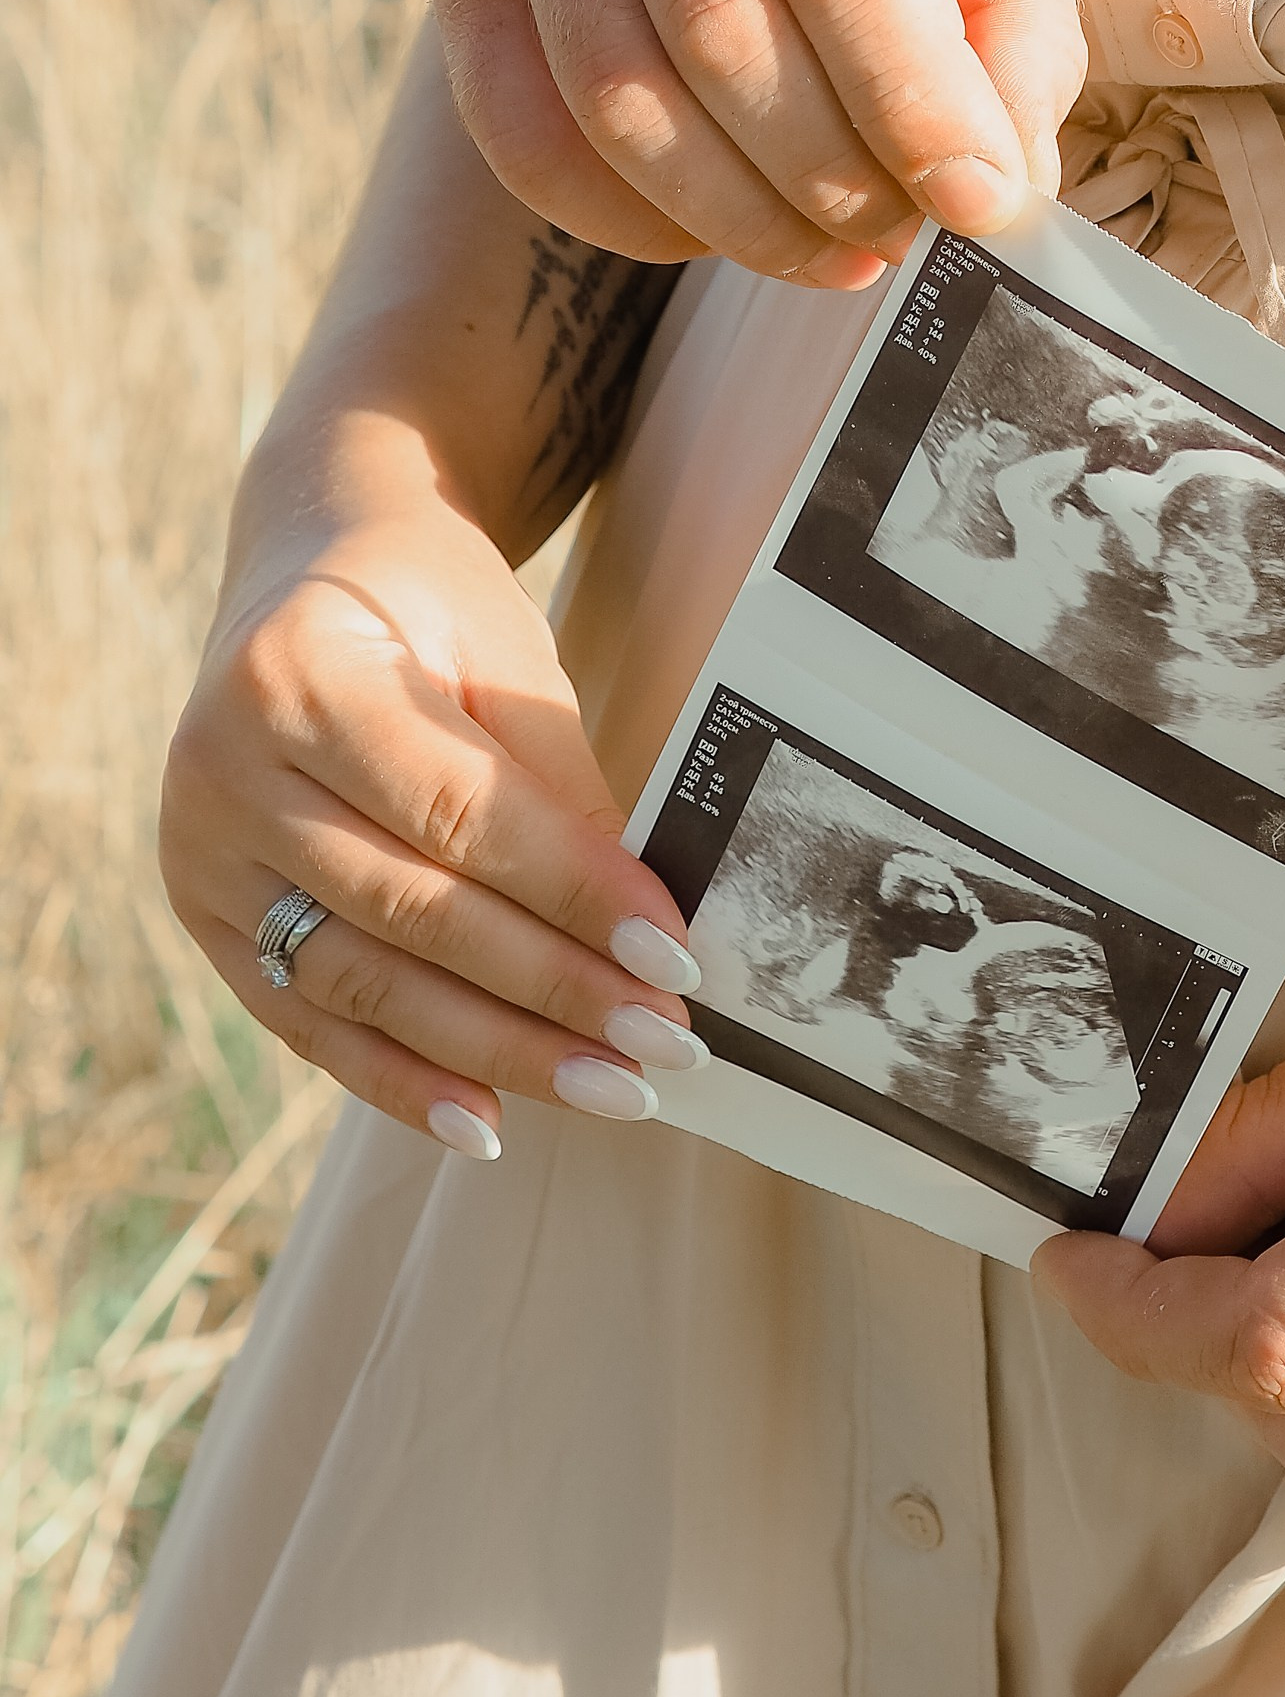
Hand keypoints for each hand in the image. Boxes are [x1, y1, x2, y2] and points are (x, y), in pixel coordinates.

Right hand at [163, 483, 711, 1156]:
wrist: (310, 572)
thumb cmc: (429, 606)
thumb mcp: (502, 654)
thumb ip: (554, 787)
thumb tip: (637, 929)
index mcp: (298, 675)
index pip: (457, 814)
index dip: (571, 894)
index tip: (673, 957)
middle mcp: (224, 774)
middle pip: (411, 912)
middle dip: (551, 992)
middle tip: (664, 1047)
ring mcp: (199, 856)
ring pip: (364, 985)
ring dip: (496, 1054)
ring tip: (612, 1091)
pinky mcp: (204, 920)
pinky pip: (310, 1023)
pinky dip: (402, 1082)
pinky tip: (491, 1124)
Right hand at [430, 0, 1088, 284]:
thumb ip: (1012, 27)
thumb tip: (991, 191)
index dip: (911, 101)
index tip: (978, 204)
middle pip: (722, 30)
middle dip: (830, 176)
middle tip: (902, 233)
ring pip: (618, 95)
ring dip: (740, 216)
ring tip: (834, 250)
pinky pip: (521, 133)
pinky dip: (628, 218)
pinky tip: (717, 225)